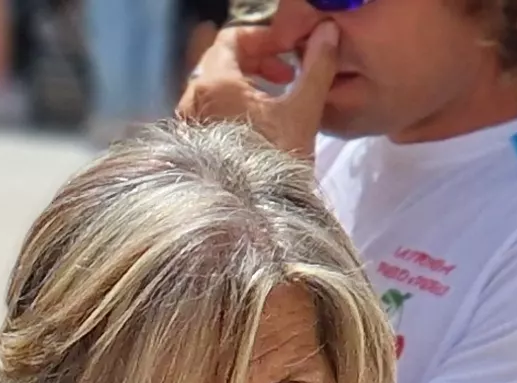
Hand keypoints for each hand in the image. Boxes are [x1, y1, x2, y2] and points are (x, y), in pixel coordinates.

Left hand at [178, 12, 339, 159]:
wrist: (253, 216)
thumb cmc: (276, 162)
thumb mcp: (303, 110)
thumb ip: (316, 66)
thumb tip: (328, 32)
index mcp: (214, 84)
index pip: (231, 38)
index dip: (263, 38)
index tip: (287, 51)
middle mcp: (191, 100)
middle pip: (220, 60)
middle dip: (256, 59)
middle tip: (286, 72)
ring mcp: (188, 124)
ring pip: (213, 86)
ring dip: (245, 81)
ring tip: (278, 95)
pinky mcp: (191, 144)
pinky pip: (208, 110)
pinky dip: (232, 104)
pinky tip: (259, 121)